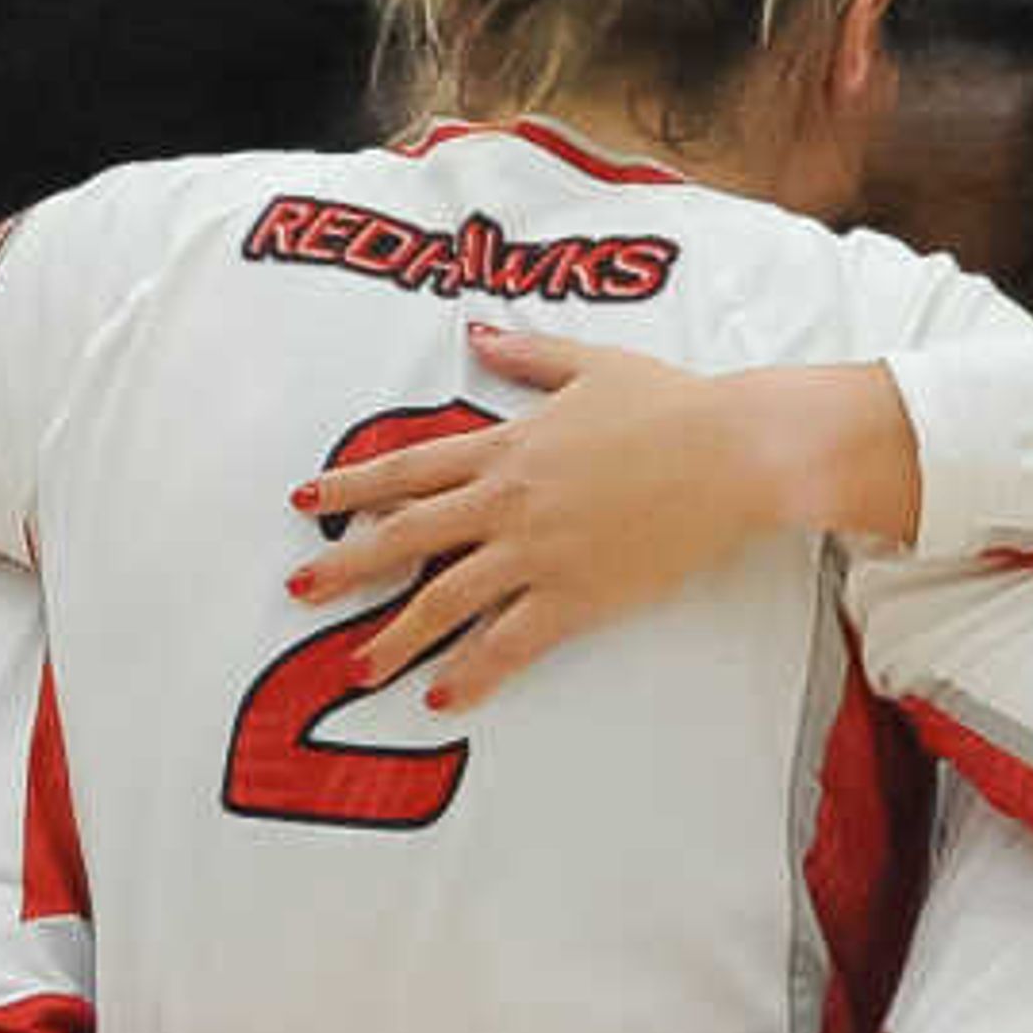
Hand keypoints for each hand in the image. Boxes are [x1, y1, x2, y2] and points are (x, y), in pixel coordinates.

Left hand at [289, 333, 912, 712]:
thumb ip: (526, 356)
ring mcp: (539, 552)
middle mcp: (508, 501)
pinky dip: (474, 673)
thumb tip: (478, 334)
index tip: (306, 500)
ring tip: (356, 666)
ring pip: (446, 600)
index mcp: (507, 445)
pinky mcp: (577, 595)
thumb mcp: (591, 364)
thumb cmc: (671, 403)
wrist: (735, 451)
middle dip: (346, 565)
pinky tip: (441, 698)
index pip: (408, 468)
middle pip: (407, 536)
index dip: (352, 485)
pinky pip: (511, 642)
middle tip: (297, 588)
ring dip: (396, 636)